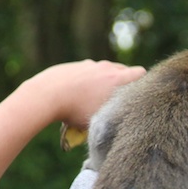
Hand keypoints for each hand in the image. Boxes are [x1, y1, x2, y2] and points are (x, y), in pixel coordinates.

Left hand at [24, 60, 145, 130]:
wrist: (45, 95)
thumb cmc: (74, 111)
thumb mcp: (98, 120)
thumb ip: (113, 116)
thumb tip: (119, 123)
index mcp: (117, 79)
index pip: (140, 73)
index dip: (142, 82)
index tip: (138, 93)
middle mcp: (105, 68)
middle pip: (122, 70)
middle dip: (122, 82)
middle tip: (116, 99)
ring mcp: (89, 65)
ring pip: (104, 71)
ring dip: (103, 81)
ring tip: (93, 99)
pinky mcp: (74, 65)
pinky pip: (87, 72)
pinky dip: (86, 81)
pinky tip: (77, 95)